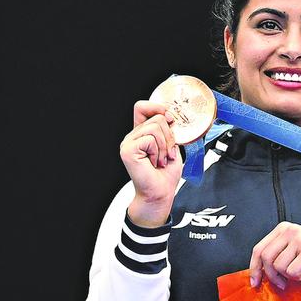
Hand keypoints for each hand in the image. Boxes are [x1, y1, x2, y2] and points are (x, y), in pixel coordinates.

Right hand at [121, 101, 181, 226]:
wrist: (161, 193)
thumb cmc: (166, 174)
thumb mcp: (172, 146)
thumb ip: (169, 130)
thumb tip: (169, 115)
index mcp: (141, 133)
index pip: (142, 107)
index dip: (158, 107)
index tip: (171, 119)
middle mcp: (132, 136)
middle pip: (157, 117)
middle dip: (170, 136)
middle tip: (167, 154)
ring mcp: (128, 143)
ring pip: (155, 127)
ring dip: (166, 146)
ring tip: (161, 160)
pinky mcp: (128, 150)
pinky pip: (150, 139)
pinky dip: (159, 151)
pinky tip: (155, 163)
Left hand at [249, 222, 300, 289]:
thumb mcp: (294, 248)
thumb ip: (277, 254)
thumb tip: (258, 273)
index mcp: (283, 229)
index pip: (259, 248)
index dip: (254, 267)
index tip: (255, 282)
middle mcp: (290, 231)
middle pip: (266, 258)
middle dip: (271, 275)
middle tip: (281, 284)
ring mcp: (300, 240)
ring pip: (279, 267)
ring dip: (289, 276)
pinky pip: (292, 272)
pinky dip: (299, 277)